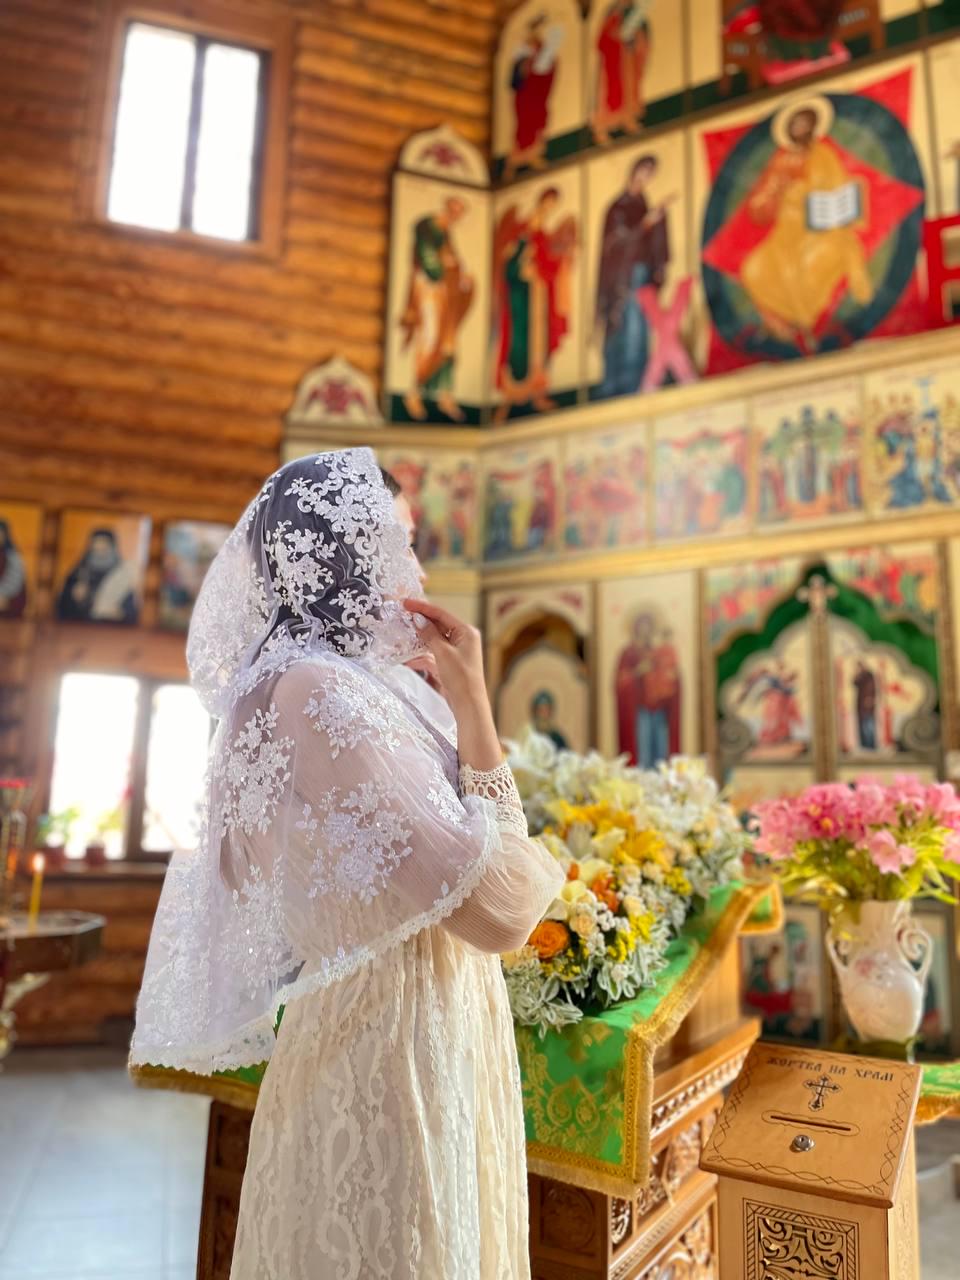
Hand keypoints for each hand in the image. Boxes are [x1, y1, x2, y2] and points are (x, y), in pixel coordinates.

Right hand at [403, 599, 485, 713]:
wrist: (468, 705)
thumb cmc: (461, 677)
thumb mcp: (443, 653)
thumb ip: (430, 634)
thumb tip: (418, 618)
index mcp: (466, 632)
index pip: (441, 614)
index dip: (422, 607)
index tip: (406, 603)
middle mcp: (462, 639)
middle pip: (437, 625)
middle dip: (419, 623)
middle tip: (400, 617)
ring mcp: (455, 652)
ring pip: (433, 641)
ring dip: (418, 641)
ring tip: (401, 637)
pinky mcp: (449, 664)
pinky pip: (432, 655)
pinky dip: (421, 656)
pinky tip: (408, 660)